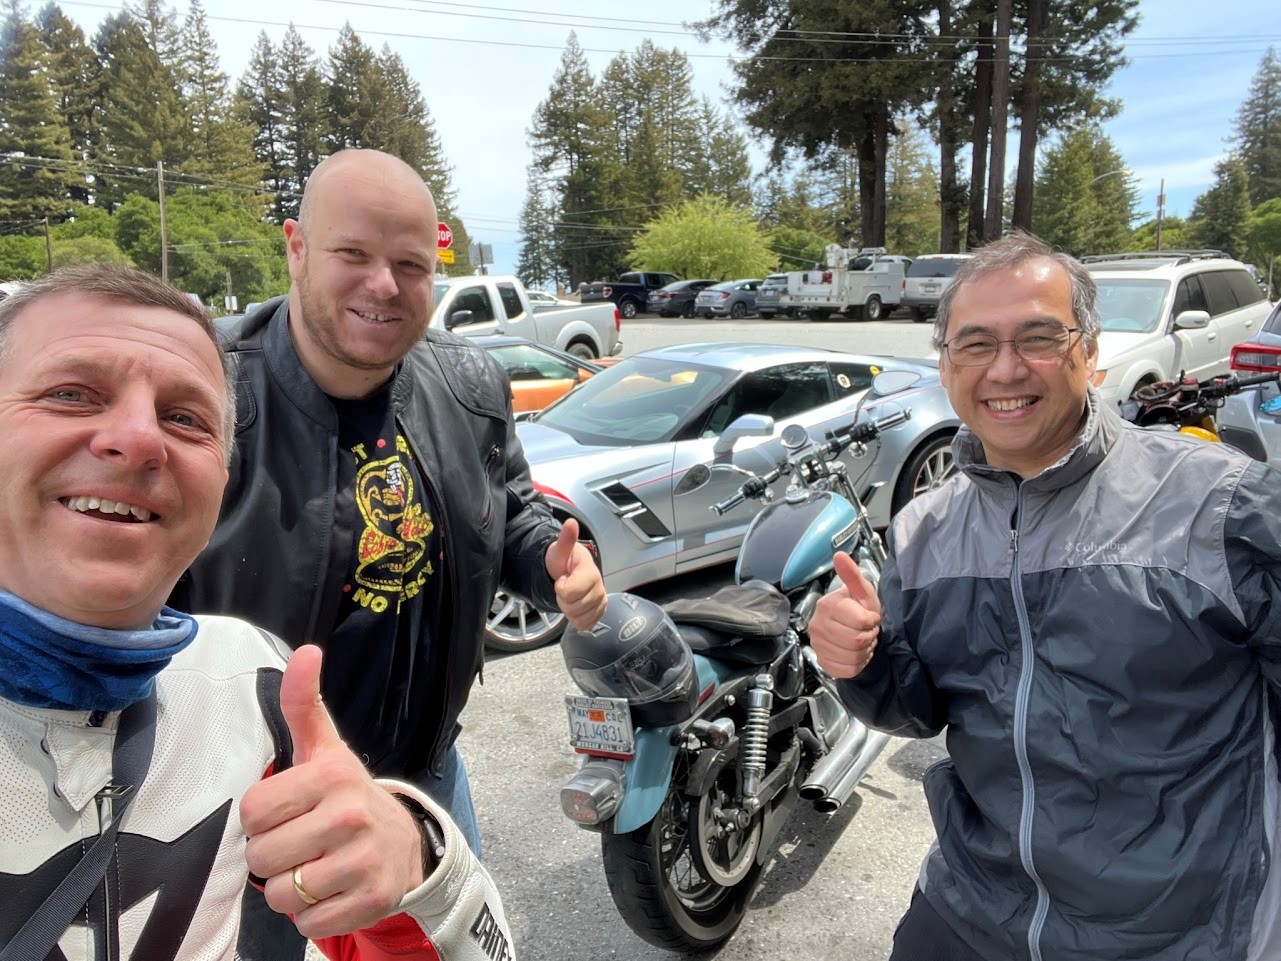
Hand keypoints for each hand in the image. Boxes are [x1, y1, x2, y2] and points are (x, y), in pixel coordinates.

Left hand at [240, 646, 423, 938]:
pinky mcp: (370, 900)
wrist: (406, 844)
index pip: (253, 811)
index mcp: (331, 775)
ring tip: (316, 866)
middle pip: (261, 857)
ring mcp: (362, 861)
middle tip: (302, 842)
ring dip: (291, 888)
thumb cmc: (347, 795)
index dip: (263, 817)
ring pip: (281, 894)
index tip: (288, 811)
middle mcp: (349, 816)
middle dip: (274, 855)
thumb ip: (303, 703)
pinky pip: (307, 923)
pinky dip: (312, 914)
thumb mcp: (325, 749)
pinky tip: (332, 889)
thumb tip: (305, 651)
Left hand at [545, 517, 606, 629]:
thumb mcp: (559, 550)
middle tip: (564, 588)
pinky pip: (587, 624)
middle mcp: (599, 584)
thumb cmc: (562, 561)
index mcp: (589, 569)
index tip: (561, 578)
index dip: (561, 588)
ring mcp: (601, 598)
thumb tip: (571, 523)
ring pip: (581, 617)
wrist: (567, 571)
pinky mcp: (600, 610)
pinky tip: (575, 607)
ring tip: (570, 596)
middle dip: (564, 600)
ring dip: (570, 610)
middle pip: (576, 607)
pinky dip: (577, 619)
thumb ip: (565, 539)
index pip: (571, 591)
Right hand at [810, 552, 881, 678]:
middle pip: (856, 641)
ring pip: (852, 657)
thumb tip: (839, 555)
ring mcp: (817, 645)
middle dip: (868, 637)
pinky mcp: (822, 662)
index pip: (860, 622)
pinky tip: (855, 654)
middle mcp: (817, 625)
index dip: (871, 622)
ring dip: (864, 651)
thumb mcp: (862, 591)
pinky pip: (846, 670)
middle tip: (866, 631)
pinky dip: (857, 664)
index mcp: (826, 606)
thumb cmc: (860, 609)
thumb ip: (852, 575)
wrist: (855, 630)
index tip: (870, 618)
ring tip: (861, 642)